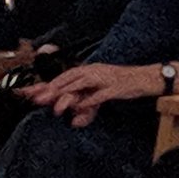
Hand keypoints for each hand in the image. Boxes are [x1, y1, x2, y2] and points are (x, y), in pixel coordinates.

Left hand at [18, 63, 160, 126]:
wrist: (146, 78)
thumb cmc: (124, 84)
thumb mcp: (101, 87)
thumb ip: (87, 95)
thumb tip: (74, 107)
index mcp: (90, 70)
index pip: (65, 76)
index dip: (48, 84)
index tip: (32, 93)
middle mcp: (94, 71)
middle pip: (68, 78)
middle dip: (51, 88)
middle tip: (36, 99)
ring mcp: (104, 78)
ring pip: (81, 84)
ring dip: (66, 94)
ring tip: (54, 105)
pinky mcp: (115, 87)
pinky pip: (100, 94)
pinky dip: (90, 100)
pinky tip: (80, 107)